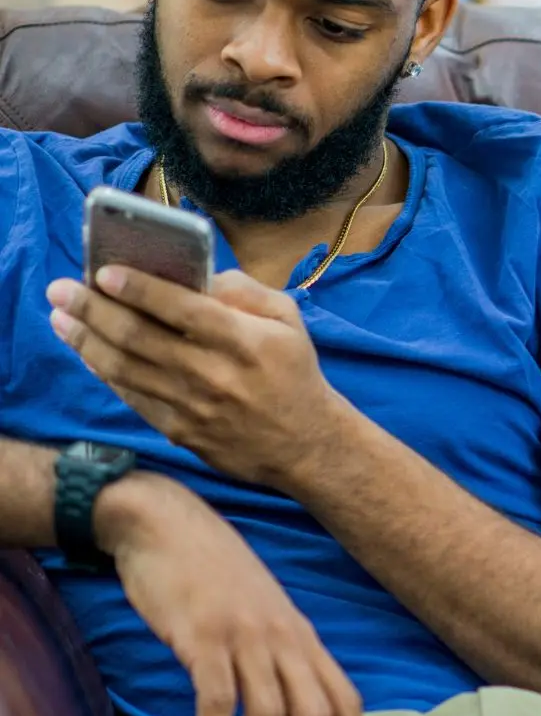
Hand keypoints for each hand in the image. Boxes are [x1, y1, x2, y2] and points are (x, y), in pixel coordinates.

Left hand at [47, 268, 353, 489]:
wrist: (305, 443)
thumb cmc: (294, 372)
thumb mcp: (288, 320)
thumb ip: (245, 291)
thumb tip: (198, 276)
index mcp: (244, 340)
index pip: (182, 309)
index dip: (140, 289)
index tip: (104, 272)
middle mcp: (214, 373)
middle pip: (141, 337)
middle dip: (95, 310)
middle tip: (61, 289)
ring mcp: (193, 406)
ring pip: (127, 368)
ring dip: (87, 341)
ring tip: (61, 318)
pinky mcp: (179, 430)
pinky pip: (133, 397)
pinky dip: (105, 373)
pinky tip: (88, 353)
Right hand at [97, 476, 362, 715]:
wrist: (167, 523)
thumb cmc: (211, 574)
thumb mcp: (261, 612)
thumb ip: (280, 651)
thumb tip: (290, 700)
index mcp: (301, 636)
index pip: (345, 698)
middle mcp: (283, 638)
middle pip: (315, 714)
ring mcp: (245, 636)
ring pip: (271, 713)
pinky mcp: (203, 635)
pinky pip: (219, 699)